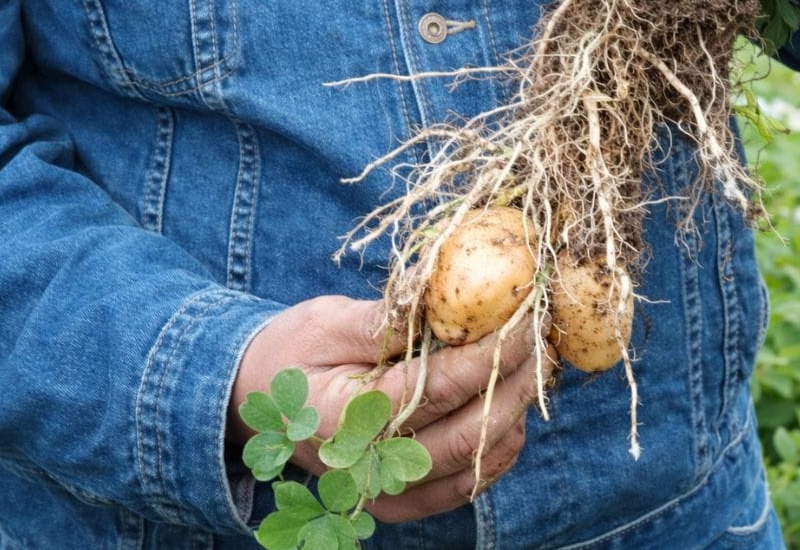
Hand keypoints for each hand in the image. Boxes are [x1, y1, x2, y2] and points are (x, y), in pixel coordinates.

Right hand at [229, 295, 554, 523]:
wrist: (256, 400)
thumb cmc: (292, 351)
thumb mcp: (327, 320)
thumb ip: (386, 319)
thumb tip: (448, 300)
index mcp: (343, 416)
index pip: (435, 388)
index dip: (487, 355)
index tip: (523, 320)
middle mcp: (366, 466)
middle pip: (466, 434)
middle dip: (515, 385)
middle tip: (543, 342)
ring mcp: (385, 492)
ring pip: (473, 465)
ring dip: (515, 415)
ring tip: (536, 368)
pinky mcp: (400, 501)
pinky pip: (464, 485)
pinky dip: (498, 452)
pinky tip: (515, 413)